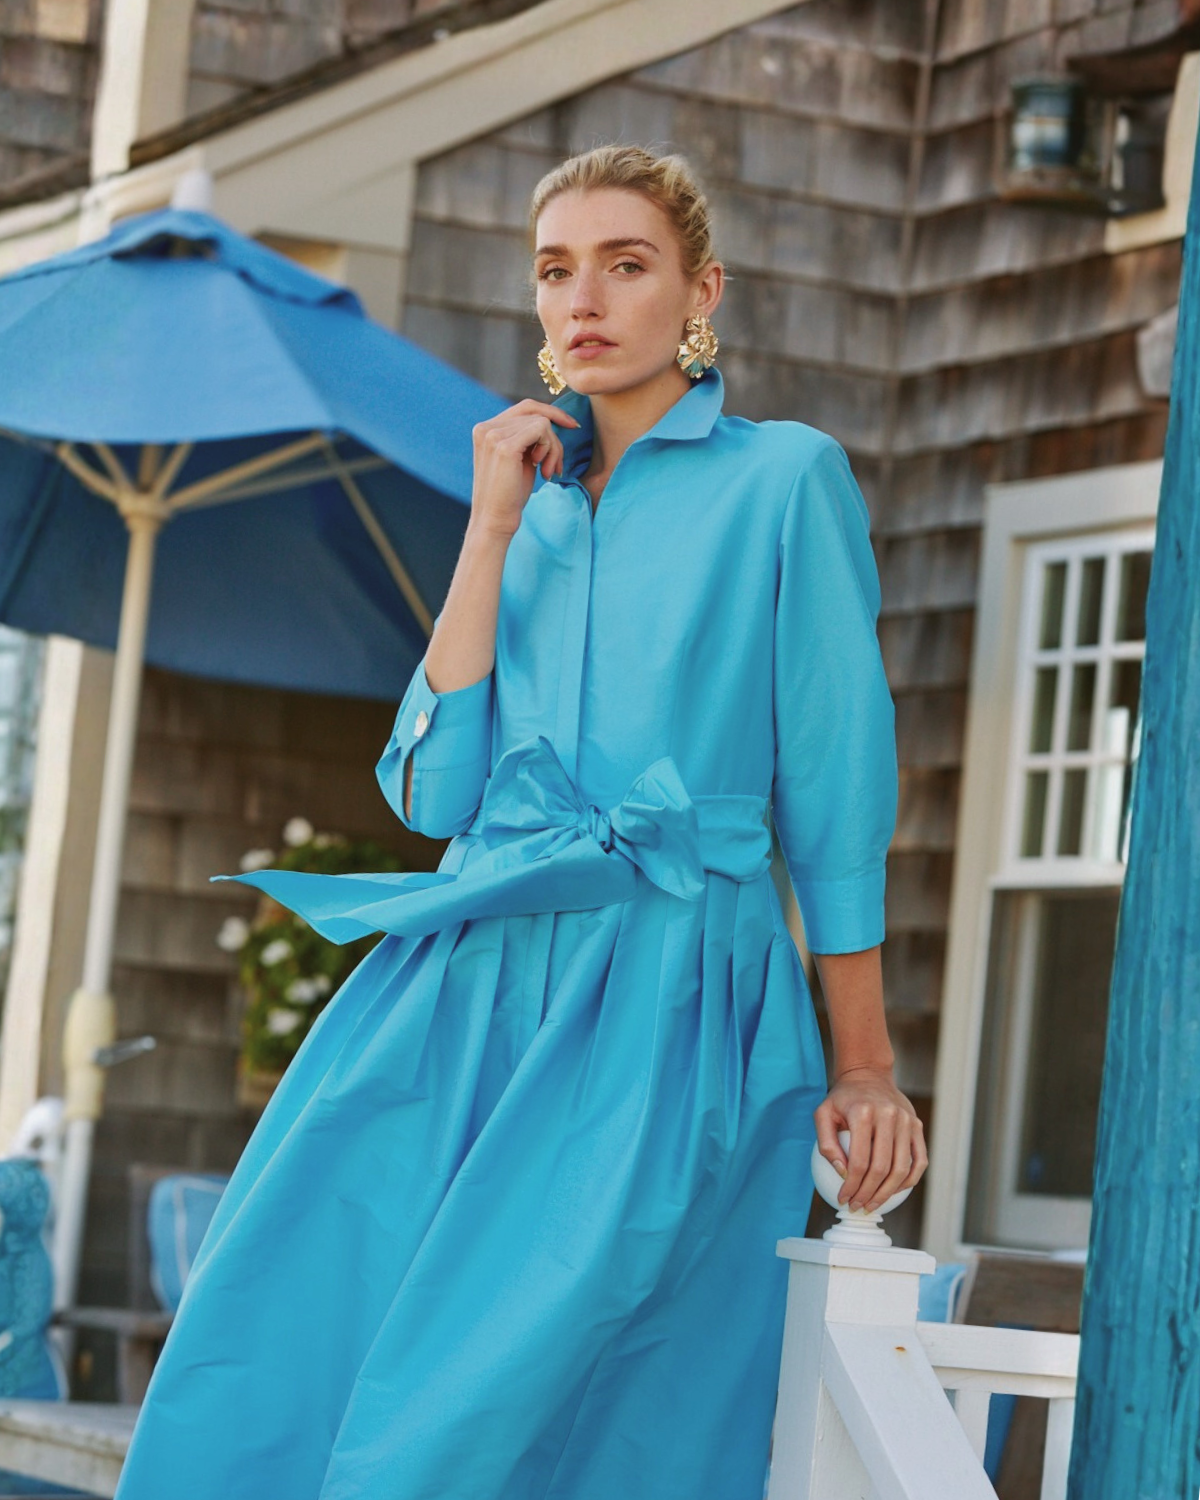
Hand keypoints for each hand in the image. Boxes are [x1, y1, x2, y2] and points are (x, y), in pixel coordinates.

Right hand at [470, 398, 580, 538]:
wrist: (495, 521)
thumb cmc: (509, 495)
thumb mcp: (518, 459)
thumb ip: (527, 438)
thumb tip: (552, 420)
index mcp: (485, 429)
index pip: (525, 407)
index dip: (551, 412)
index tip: (571, 426)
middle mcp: (486, 427)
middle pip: (535, 413)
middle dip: (553, 439)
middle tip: (555, 466)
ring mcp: (493, 435)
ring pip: (542, 422)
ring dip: (553, 448)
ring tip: (548, 472)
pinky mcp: (504, 446)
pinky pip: (542, 429)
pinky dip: (550, 448)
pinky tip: (543, 470)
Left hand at [814, 1065, 926, 1213]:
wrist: (868, 1075)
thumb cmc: (843, 1099)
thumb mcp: (823, 1113)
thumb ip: (827, 1143)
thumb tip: (842, 1172)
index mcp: (863, 1113)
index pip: (859, 1161)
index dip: (851, 1185)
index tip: (844, 1199)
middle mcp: (888, 1116)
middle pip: (881, 1168)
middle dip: (868, 1194)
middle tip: (858, 1206)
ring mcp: (907, 1121)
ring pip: (902, 1168)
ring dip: (887, 1193)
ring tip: (873, 1204)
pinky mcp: (917, 1126)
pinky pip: (919, 1161)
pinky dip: (908, 1181)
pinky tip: (894, 1191)